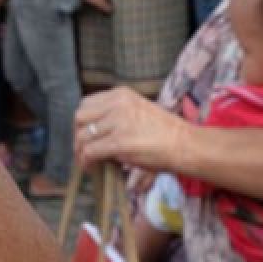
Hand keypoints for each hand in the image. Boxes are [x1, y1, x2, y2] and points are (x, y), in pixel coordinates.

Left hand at [74, 87, 191, 171]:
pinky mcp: (119, 142)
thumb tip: (95, 130)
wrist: (184, 144)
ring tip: (87, 161)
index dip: (83, 121)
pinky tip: (91, 167)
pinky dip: (86, 161)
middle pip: (80, 116)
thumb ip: (116, 115)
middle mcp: (117, 104)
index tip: (85, 134)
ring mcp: (117, 122)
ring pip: (82, 135)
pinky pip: (90, 151)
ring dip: (80, 151)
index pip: (87, 103)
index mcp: (121, 94)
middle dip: (77, 134)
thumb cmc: (166, 132)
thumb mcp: (138, 111)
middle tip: (82, 149)